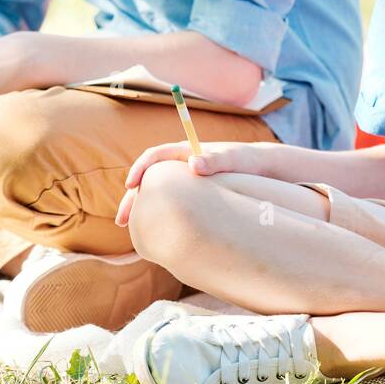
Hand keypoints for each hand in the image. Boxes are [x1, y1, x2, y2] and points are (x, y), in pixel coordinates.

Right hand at [114, 140, 279, 227]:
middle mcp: (182, 165)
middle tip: (122, 220)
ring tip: (130, 230)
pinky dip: (158, 215)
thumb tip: (194, 164)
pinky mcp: (193, 194)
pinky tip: (154, 231)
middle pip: (150, 179)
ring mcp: (186, 181)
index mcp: (186, 151)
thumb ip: (216, 160)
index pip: (155, 156)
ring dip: (142, 209)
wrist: (262, 168)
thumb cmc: (247, 160)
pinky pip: (170, 203)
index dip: (140, 169)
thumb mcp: (234, 159)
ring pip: (157, 194)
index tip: (131, 185)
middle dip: (133, 198)